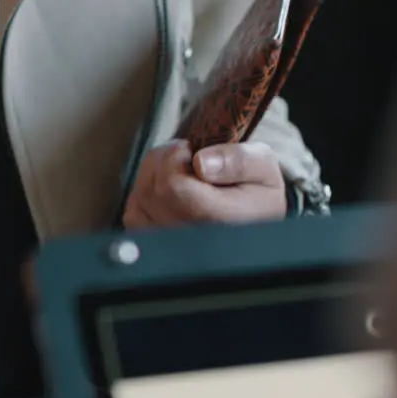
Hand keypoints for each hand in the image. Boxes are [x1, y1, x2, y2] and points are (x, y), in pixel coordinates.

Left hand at [122, 140, 286, 228]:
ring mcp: (167, 242)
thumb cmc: (256, 192)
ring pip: (140, 195)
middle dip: (165, 162)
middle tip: (191, 163)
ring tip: (184, 177)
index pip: (173, 186)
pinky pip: (134, 207)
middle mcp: (188, 238)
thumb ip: (239, 161)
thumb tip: (202, 162)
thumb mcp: (262, 168)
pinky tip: (171, 193)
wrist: (253, 221)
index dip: (177, 158)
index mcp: (218, 220)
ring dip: (155, 175)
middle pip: (152, 188)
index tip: (196, 154)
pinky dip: (147, 192)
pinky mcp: (151, 242)